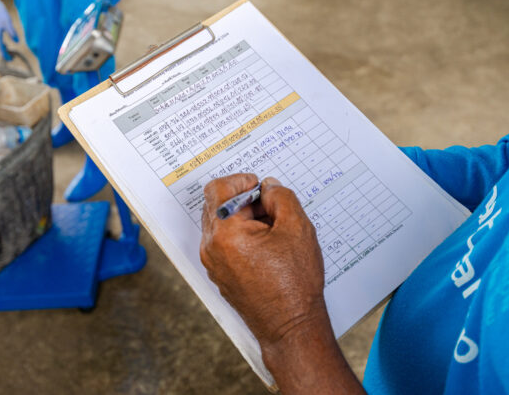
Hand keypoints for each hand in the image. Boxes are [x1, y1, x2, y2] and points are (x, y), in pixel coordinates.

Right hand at [0, 0, 18, 60]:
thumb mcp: (8, 23)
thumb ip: (12, 33)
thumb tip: (17, 42)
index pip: (0, 48)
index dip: (5, 55)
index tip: (11, 60)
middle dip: (4, 53)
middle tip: (11, 58)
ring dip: (2, 47)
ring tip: (8, 51)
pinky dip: (0, 42)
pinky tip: (4, 41)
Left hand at [201, 175, 363, 393]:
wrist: (290, 327)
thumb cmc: (294, 284)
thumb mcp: (297, 228)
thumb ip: (281, 197)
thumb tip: (268, 187)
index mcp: (225, 233)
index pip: (217, 189)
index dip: (240, 180)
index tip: (257, 186)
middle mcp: (211, 248)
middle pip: (217, 206)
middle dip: (243, 200)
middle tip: (270, 207)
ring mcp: (213, 263)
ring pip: (220, 225)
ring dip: (242, 218)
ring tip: (271, 228)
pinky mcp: (219, 274)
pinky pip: (223, 244)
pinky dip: (240, 236)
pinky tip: (266, 246)